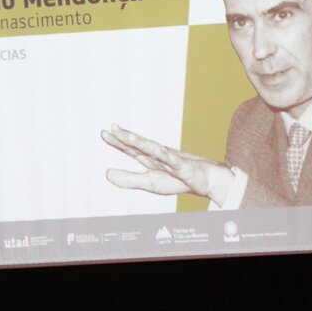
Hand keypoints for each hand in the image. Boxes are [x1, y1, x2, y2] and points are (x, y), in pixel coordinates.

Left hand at [101, 123, 232, 204]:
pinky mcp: (184, 167)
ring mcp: (172, 160)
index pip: (131, 150)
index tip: (104, 133)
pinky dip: (165, 155)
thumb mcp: (150, 183)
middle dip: (126, 137)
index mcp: (150, 160)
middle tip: (112, 127)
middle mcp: (159, 157)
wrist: (207, 182)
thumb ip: (128, 179)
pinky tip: (157, 149)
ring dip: (142, 143)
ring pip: (155, 150)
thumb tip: (106, 173)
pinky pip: (173, 161)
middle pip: (141, 146)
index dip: (117, 142)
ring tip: (129, 137)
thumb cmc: (181, 181)